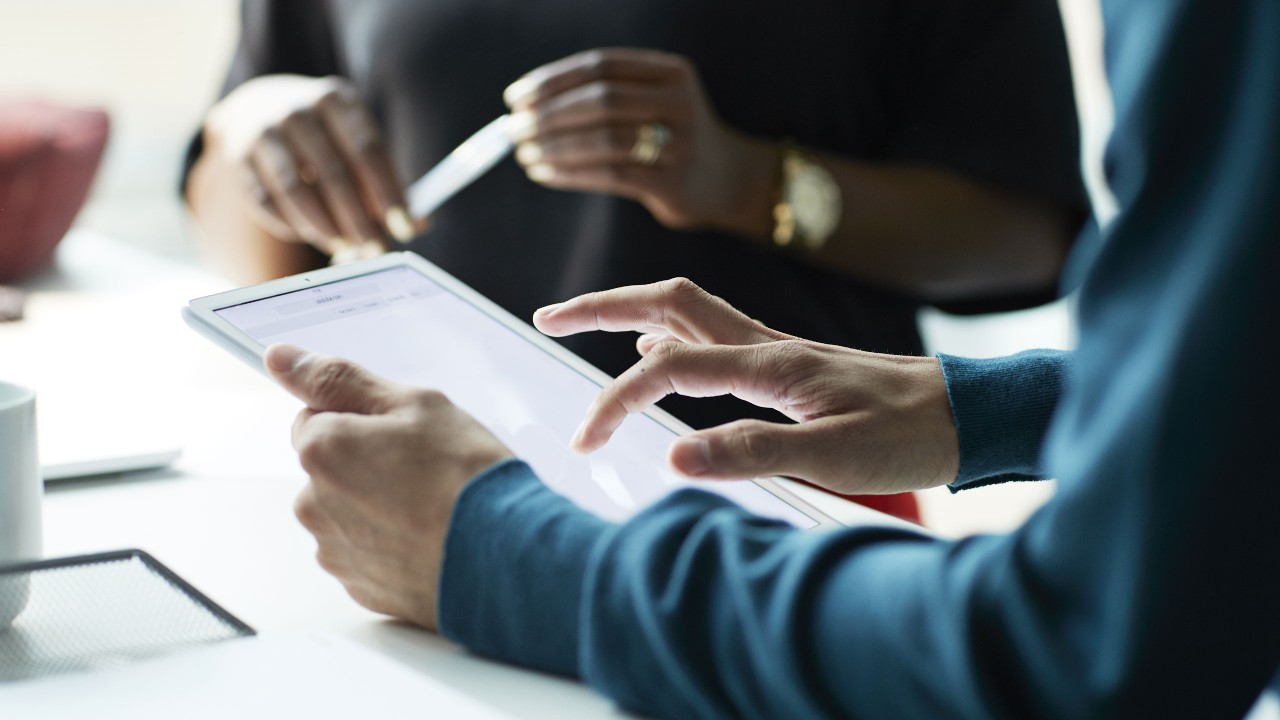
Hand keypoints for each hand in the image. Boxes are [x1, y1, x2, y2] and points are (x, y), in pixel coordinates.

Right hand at [203, 75, 422, 261]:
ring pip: (295, 189)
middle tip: (376, 249)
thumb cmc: (328, 135)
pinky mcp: (238, 157)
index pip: (367, 149)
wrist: (261, 107)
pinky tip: (311, 234)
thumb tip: (419, 224)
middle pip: (333, 172)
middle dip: (358, 219)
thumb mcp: (359, 142)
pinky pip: (266, 201)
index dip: (388, 192)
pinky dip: (292, 225)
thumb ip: (388, 181)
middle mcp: (296, 109)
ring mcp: (262, 131)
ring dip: (323, 227)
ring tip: (344, 247)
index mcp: (337, 99)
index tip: (404, 227)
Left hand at [264, 343, 512, 629]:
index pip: (316, 417)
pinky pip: (366, 552)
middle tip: (423, 468)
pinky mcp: (359, 587)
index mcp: (321, 450)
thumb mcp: (414, 404)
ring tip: (431, 507)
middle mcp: (314, 504)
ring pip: (347, 512)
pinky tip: (429, 537)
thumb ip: (338, 379)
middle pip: (330, 468)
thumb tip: (280, 358)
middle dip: (366, 463)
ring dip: (377, 506)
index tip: (401, 432)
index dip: (362, 418)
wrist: (505, 555)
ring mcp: (336, 551)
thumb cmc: (465, 477)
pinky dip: (390, 544)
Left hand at [503, 49, 776, 235]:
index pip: (601, 66)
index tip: (515, 98)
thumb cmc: (671, 138)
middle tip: (513, 130)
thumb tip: (527, 107)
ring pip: (603, 139)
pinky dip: (570, 174)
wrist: (728, 181)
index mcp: (672, 72)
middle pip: (601, 100)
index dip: (552, 80)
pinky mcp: (673, 183)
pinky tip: (546, 174)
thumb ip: (605, 96)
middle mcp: (680, 102)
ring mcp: (680, 144)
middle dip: (548, 115)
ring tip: (525, 155)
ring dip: (554, 147)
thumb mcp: (652, 102)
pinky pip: (610, 175)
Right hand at [533, 278, 958, 494]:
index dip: (616, 402)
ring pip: (688, 312)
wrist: (968, 414)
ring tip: (585, 327)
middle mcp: (766, 344)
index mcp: (769, 364)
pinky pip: (712, 334)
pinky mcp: (787, 364)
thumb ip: (753, 452)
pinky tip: (662, 360)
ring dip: (630, 313)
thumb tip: (672, 458)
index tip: (586, 442)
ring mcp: (776, 349)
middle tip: (548, 318)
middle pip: (667, 303)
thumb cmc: (909, 435)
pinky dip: (670, 336)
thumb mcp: (836, 455)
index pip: (668, 369)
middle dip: (601, 306)